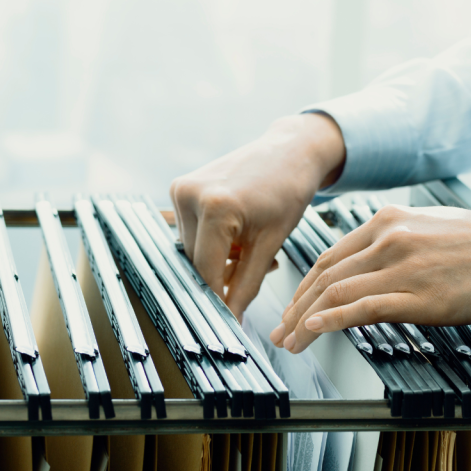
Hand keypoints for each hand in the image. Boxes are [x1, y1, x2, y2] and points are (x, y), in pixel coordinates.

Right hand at [170, 113, 344, 318]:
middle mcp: (190, 195)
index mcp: (215, 207)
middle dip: (222, 275)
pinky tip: (236, 231)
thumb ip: (247, 284)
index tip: (228, 320)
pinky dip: (212, 240)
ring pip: (193, 249)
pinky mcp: (179, 187)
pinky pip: (191, 231)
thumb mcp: (272, 242)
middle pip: (197, 262)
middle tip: (253, 268)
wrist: (290, 151)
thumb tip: (232, 318)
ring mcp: (181, 189)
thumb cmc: (288, 189)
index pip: (207, 272)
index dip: (219, 299)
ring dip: (218, 258)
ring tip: (249, 244)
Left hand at [270, 205, 470, 353]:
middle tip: (281, 330)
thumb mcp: (433, 230)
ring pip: (336, 294)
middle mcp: (390, 238)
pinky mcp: (421, 295)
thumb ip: (398, 246)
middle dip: (296, 307)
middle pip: (325, 276)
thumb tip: (375, 269)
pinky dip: (330, 321)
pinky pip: (362, 308)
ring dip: (305, 321)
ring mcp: (404, 266)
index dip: (305, 287)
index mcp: (390, 221)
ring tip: (291, 342)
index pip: (330, 257)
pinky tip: (314, 332)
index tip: (294, 306)